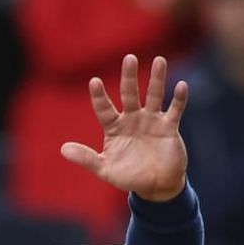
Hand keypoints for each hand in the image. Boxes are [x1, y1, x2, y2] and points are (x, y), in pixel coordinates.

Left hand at [61, 55, 189, 203]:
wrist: (156, 186)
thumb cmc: (129, 176)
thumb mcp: (105, 169)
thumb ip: (86, 158)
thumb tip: (63, 149)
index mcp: (114, 127)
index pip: (104, 108)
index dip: (99, 96)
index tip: (94, 81)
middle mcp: (132, 119)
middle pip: (129, 94)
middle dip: (129, 77)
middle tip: (129, 58)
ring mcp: (151, 120)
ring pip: (154, 95)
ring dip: (157, 79)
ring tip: (159, 60)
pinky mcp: (169, 127)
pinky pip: (174, 109)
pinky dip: (178, 99)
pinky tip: (181, 86)